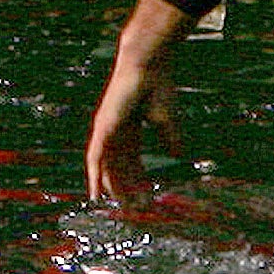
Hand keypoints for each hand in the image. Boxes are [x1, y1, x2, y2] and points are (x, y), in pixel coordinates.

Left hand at [86, 0, 191, 202]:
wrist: (148, 65)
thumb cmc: (157, 85)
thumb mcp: (165, 118)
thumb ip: (169, 137)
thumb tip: (177, 154)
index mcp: (130, 128)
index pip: (132, 161)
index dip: (139, 180)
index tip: (147, 198)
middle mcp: (116, 131)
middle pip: (120, 168)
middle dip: (130, 189)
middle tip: (140, 208)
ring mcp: (107, 129)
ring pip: (107, 167)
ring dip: (116, 189)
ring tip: (126, 208)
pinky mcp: (103, 127)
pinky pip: (95, 158)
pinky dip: (95, 177)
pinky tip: (96, 194)